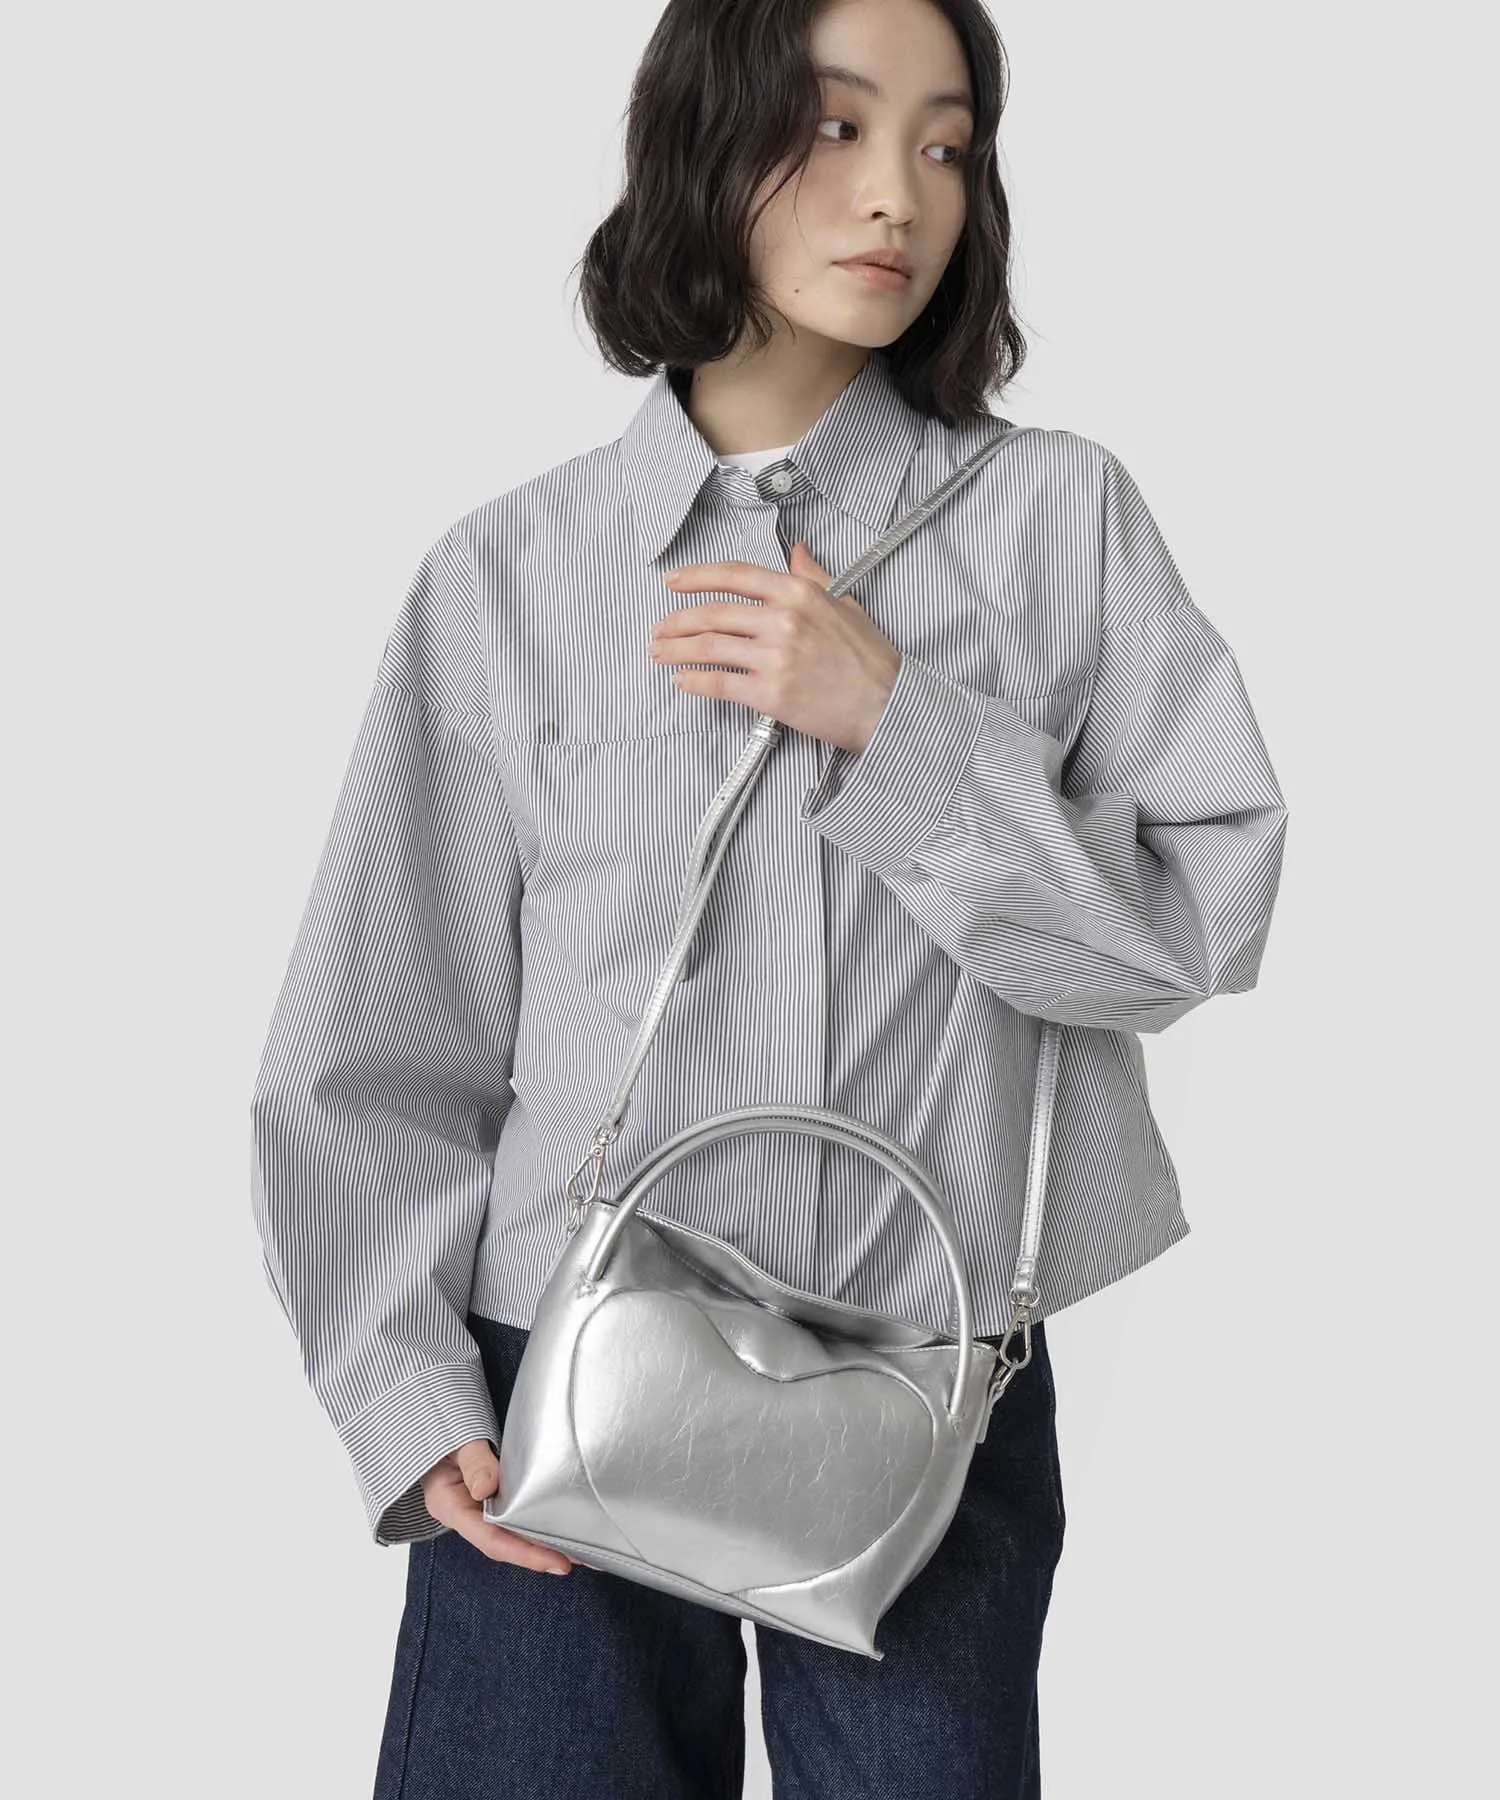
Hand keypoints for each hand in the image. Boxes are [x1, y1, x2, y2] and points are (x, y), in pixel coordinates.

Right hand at [421, 1438, 573, 1574]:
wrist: (435, 1420)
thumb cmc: (442, 1428)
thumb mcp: (456, 1441)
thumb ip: (472, 1461)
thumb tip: (486, 1487)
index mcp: (451, 1506)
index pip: (490, 1539)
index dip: (524, 1553)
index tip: (556, 1562)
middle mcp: (466, 1513)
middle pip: (505, 1542)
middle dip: (539, 1553)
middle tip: (577, 1559)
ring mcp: (478, 1506)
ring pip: (511, 1531)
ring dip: (541, 1540)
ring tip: (577, 1549)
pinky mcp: (491, 1495)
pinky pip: (514, 1513)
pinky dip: (535, 1521)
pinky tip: (557, 1523)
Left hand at [651, 542, 899, 752]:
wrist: (886, 705)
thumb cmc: (870, 660)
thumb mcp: (846, 604)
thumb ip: (814, 576)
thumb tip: (796, 551)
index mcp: (798, 593)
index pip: (734, 575)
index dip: (696, 577)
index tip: (674, 581)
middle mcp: (783, 621)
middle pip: (712, 614)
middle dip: (676, 620)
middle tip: (661, 628)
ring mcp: (775, 658)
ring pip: (708, 647)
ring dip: (676, 650)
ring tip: (661, 652)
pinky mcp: (771, 694)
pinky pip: (719, 683)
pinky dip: (694, 681)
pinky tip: (683, 680)